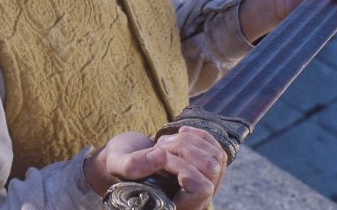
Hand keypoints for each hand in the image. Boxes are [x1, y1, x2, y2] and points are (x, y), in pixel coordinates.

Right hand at [85, 127, 226, 209]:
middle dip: (184, 149)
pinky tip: (182, 133)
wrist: (125, 160)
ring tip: (167, 143)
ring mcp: (204, 185)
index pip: (201, 189)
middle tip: (160, 147)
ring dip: (190, 141)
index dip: (185, 168)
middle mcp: (194, 201)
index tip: (161, 158)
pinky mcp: (207, 170)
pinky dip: (200, 135)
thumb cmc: (120, 165)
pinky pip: (218, 150)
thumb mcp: (118, 164)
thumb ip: (132, 165)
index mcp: (174, 206)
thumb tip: (160, 156)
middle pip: (211, 168)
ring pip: (216, 157)